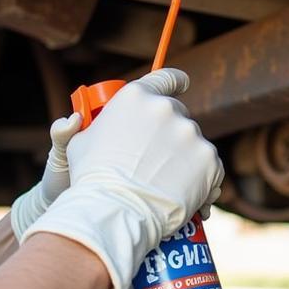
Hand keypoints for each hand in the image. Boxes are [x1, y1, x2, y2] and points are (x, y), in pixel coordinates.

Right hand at [19, 68, 223, 288]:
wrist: (114, 211)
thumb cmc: (91, 177)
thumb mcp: (81, 142)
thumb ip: (91, 125)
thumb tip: (77, 118)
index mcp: (137, 96)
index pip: (166, 78)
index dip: (175, 82)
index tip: (182, 85)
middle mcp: (167, 109)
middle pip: (179, 115)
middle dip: (171, 134)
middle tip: (158, 161)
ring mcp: (189, 134)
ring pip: (193, 143)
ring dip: (185, 159)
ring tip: (168, 186)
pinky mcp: (208, 159)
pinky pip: (211, 167)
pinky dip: (204, 180)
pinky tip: (191, 197)